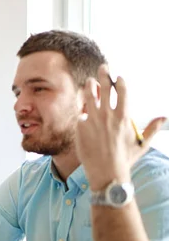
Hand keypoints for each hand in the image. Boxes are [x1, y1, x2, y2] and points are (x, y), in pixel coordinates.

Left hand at [76, 65, 165, 190]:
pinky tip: (82, 103)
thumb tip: (163, 118)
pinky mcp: (80, 126)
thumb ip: (151, 129)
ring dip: (90, 86)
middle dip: (103, 75)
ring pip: (88, 95)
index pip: (122, 91)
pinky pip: (80, 111)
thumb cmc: (125, 159)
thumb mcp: (141, 144)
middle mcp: (107, 115)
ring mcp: (92, 120)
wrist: (106, 173)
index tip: (118, 77)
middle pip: (104, 88)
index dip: (120, 81)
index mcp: (123, 117)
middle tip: (103, 68)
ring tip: (90, 82)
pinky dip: (82, 106)